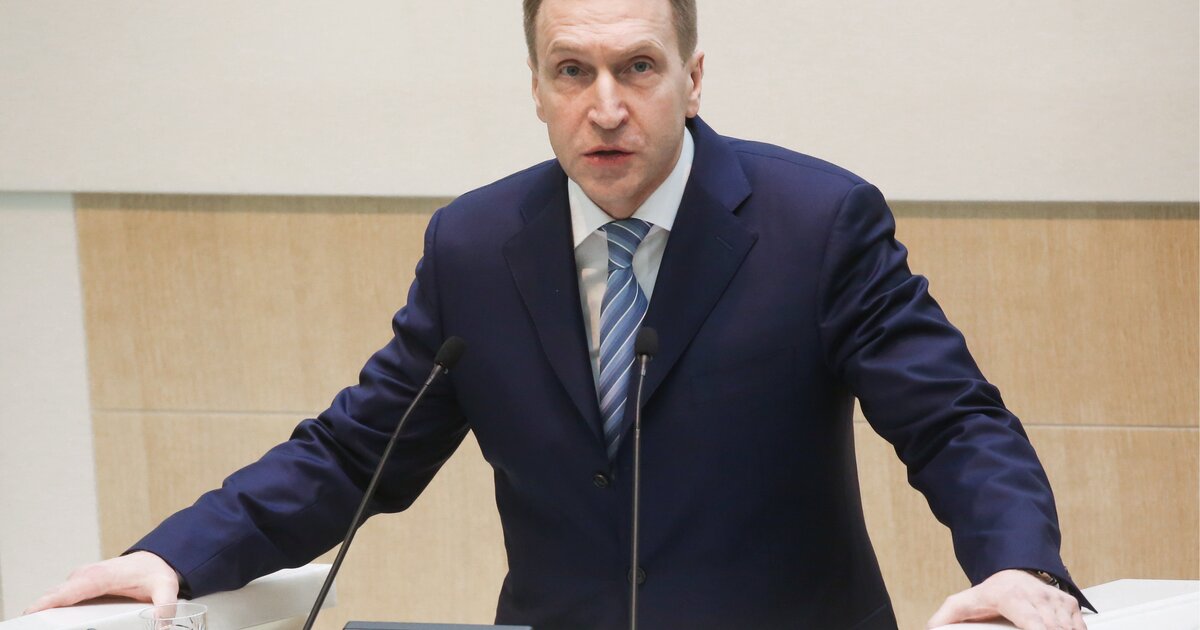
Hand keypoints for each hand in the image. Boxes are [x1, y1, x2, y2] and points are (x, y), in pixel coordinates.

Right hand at [23, 551, 179, 614]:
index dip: (50, 601)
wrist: (155, 560)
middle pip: (55, 596)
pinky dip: (52, 610)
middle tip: (36, 627)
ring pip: (54, 598)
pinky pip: (60, 600)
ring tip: (40, 626)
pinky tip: (50, 623)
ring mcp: (79, 581)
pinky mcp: (78, 587)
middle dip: (42, 612)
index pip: (70, 589)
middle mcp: (85, 576)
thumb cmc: (155, 572)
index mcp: (101, 575)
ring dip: (46, 613)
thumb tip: (162, 625)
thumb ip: (164, 607)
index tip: (33, 612)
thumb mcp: (165, 588)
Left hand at [927, 569, 1084, 628]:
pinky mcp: (1069, 603)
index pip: (1034, 624)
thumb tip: (933, 628)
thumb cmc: (992, 592)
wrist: (1014, 570)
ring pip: (1068, 629)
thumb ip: (947, 616)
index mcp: (1011, 597)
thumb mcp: (965, 602)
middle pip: (1053, 629)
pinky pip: (1078, 627)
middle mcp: (1036, 596)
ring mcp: (1055, 599)